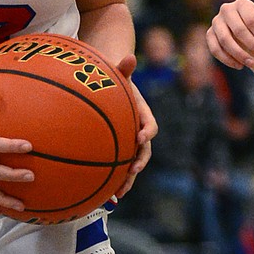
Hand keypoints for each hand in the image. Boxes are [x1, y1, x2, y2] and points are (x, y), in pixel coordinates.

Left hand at [113, 55, 154, 198]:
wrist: (110, 85)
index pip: (150, 124)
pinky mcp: (118, 149)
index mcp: (142, 113)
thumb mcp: (118, 72)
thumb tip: (129, 57)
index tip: (141, 137)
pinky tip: (104, 196)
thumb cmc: (114, 78)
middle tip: (131, 172)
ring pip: (131, 164)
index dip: (147, 131)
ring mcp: (129, 142)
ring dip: (127, 180)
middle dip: (138, 163)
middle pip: (143, 150)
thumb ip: (124, 68)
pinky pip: (118, 167)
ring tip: (118, 194)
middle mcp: (139, 130)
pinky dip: (113, 181)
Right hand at [208, 0, 253, 69]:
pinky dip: (227, 59)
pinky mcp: (210, 34)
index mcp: (243, 4)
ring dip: (240, 54)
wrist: (248, 33)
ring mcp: (216, 22)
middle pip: (239, 30)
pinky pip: (215, 49)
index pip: (252, 20)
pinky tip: (240, 66)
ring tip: (253, 64)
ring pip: (225, 40)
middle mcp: (226, 9)